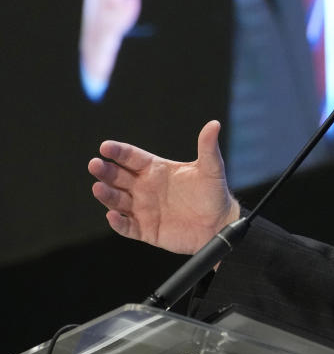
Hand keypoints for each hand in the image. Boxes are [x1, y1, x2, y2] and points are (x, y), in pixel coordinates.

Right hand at [89, 120, 239, 252]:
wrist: (218, 225)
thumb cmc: (213, 193)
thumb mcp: (211, 169)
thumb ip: (208, 147)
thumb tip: (214, 124)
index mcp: (156, 169)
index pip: (131, 158)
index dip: (118, 152)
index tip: (105, 147)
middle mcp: (145, 187)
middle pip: (119, 177)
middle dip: (106, 171)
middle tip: (95, 165)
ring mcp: (143, 209)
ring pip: (118, 201)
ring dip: (107, 195)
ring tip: (98, 188)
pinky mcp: (146, 229)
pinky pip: (127, 227)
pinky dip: (118, 223)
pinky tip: (112, 216)